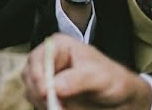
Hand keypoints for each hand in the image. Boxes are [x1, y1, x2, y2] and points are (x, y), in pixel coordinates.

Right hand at [23, 34, 151, 108]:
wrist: (121, 98)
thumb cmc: (113, 79)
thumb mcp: (99, 76)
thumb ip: (77, 79)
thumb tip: (55, 86)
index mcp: (59, 46)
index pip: (38, 57)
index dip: (38, 74)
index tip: (45, 92)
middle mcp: (49, 60)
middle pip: (30, 74)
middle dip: (39, 92)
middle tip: (55, 107)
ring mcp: (47, 77)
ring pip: (31, 90)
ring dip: (42, 103)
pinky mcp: (49, 94)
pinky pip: (37, 102)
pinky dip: (45, 108)